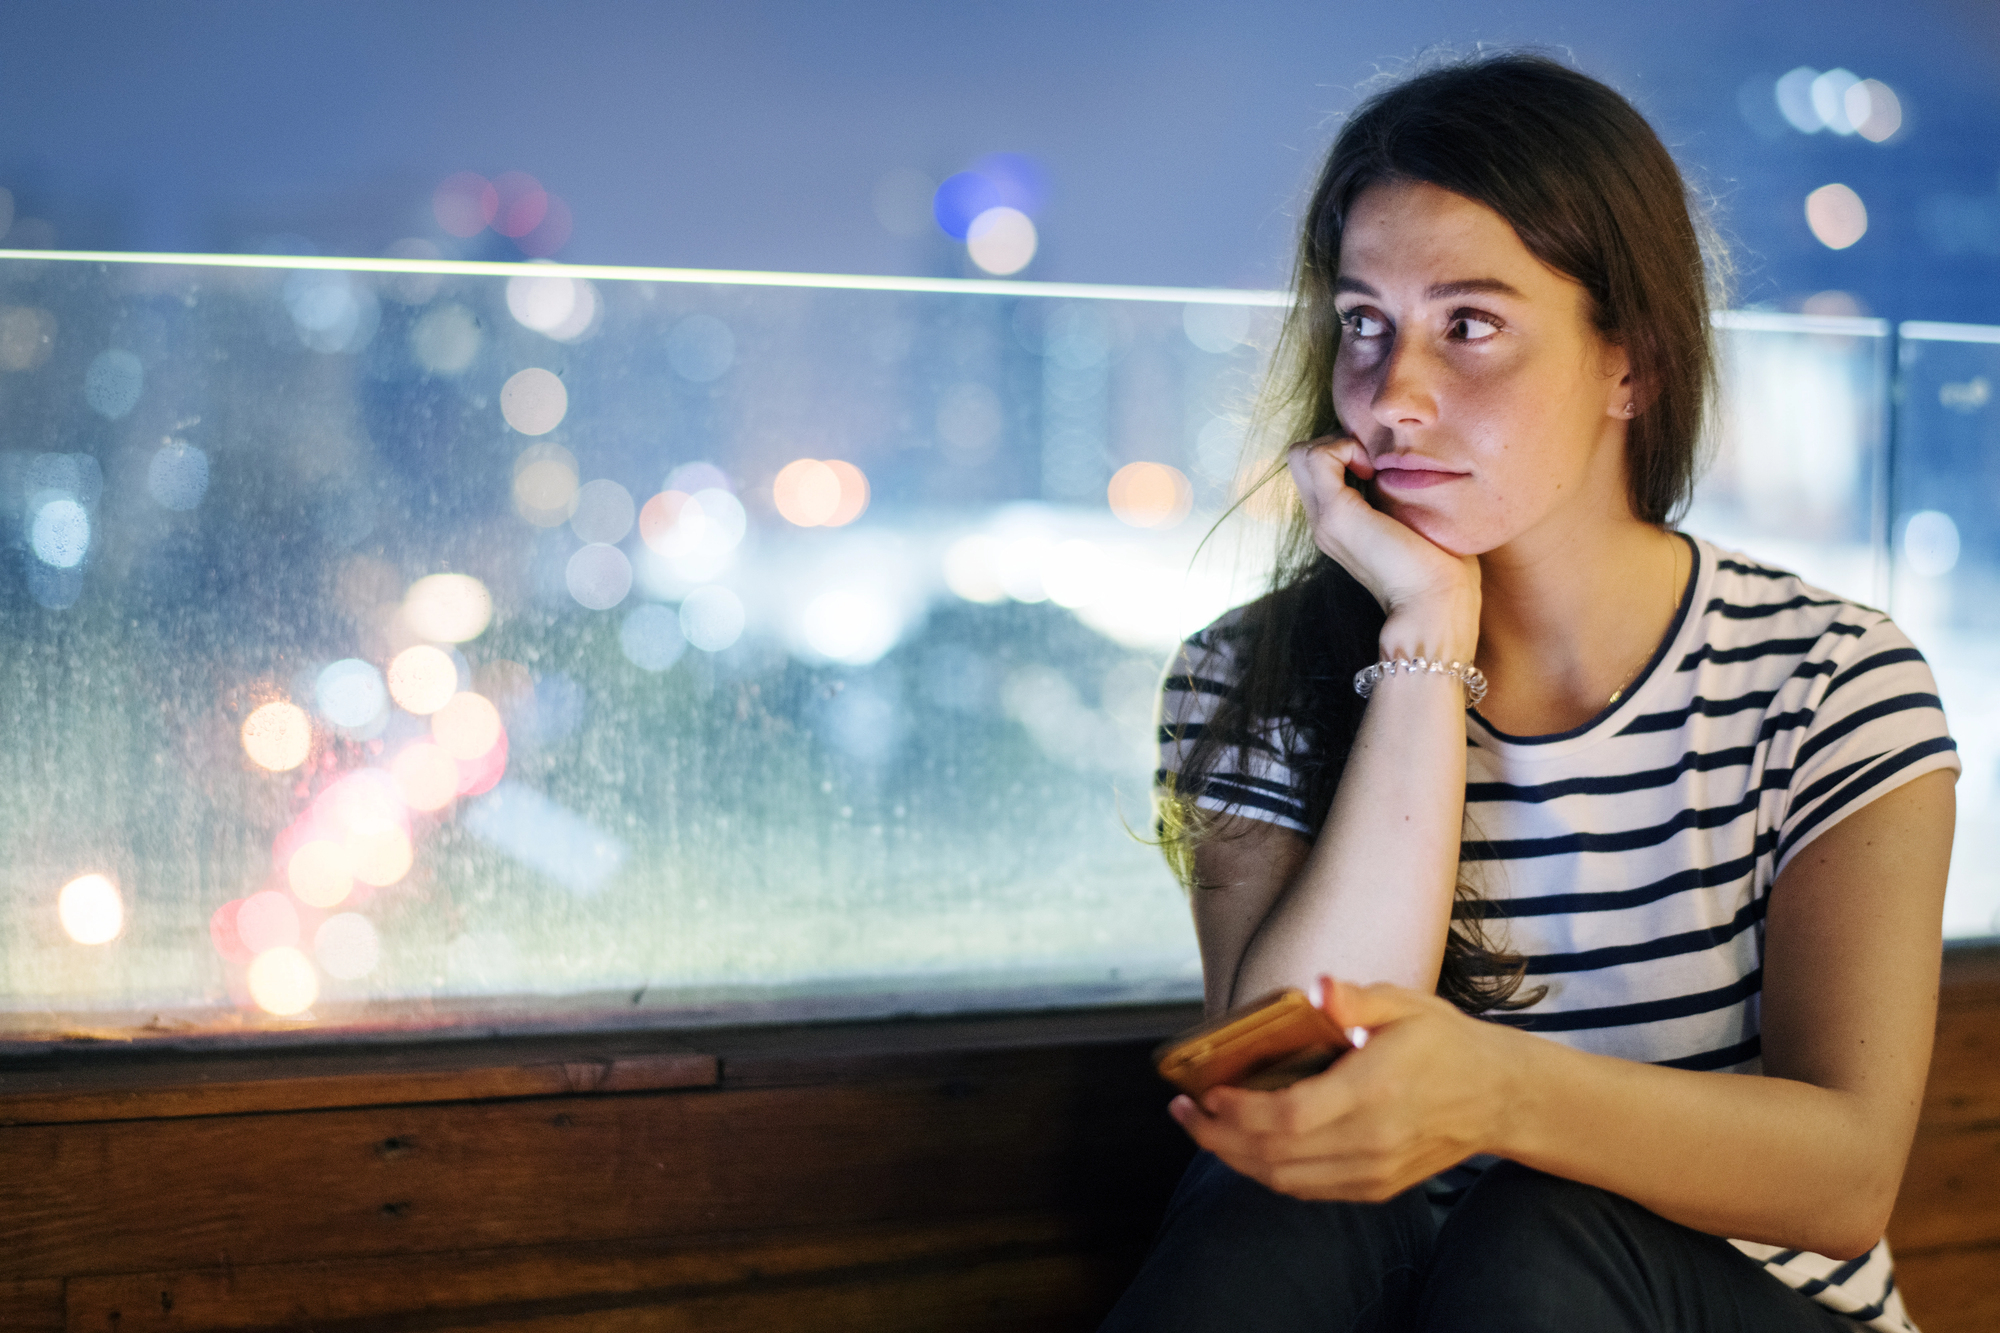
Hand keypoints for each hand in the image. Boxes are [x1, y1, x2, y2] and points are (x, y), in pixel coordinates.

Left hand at [1167, 976, 1516, 1201]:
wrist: (1499, 1097)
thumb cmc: (1445, 1043)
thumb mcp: (1405, 1004)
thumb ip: (1356, 998)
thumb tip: (1318, 985)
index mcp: (1373, 1092)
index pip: (1288, 1116)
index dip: (1238, 1111)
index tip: (1204, 1091)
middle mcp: (1370, 1141)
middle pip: (1274, 1155)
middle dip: (1217, 1136)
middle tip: (1182, 1111)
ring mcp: (1373, 1171)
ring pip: (1285, 1179)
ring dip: (1235, 1158)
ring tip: (1202, 1128)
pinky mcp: (1376, 1187)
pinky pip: (1308, 1190)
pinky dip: (1268, 1173)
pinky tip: (1245, 1148)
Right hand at [1287, 437, 1479, 659]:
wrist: (1435, 608)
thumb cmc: (1443, 573)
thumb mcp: (1418, 526)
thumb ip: (1406, 501)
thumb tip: (1426, 473)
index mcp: (1342, 527)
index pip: (1318, 471)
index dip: (1345, 452)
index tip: (1382, 464)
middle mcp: (1324, 523)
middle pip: (1302, 458)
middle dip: (1337, 441)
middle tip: (1375, 458)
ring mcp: (1325, 520)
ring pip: (1302, 453)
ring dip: (1339, 443)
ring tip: (1373, 463)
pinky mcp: (1336, 514)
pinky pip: (1317, 456)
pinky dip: (1343, 447)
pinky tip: (1374, 467)